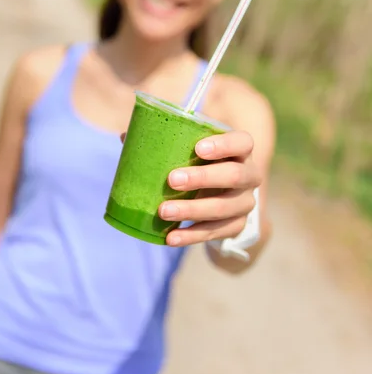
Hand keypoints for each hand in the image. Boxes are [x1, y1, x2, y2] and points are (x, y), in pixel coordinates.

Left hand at [159, 131, 261, 246]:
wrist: (221, 198)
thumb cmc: (202, 164)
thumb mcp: (191, 151)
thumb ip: (166, 142)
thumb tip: (125, 136)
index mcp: (240, 150)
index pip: (242, 142)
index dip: (223, 145)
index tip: (198, 148)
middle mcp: (249, 175)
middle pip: (234, 176)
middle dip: (202, 178)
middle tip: (172, 179)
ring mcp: (244, 203)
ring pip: (223, 207)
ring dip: (192, 210)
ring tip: (163, 211)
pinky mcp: (236, 226)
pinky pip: (216, 232)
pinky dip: (192, 236)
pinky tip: (171, 237)